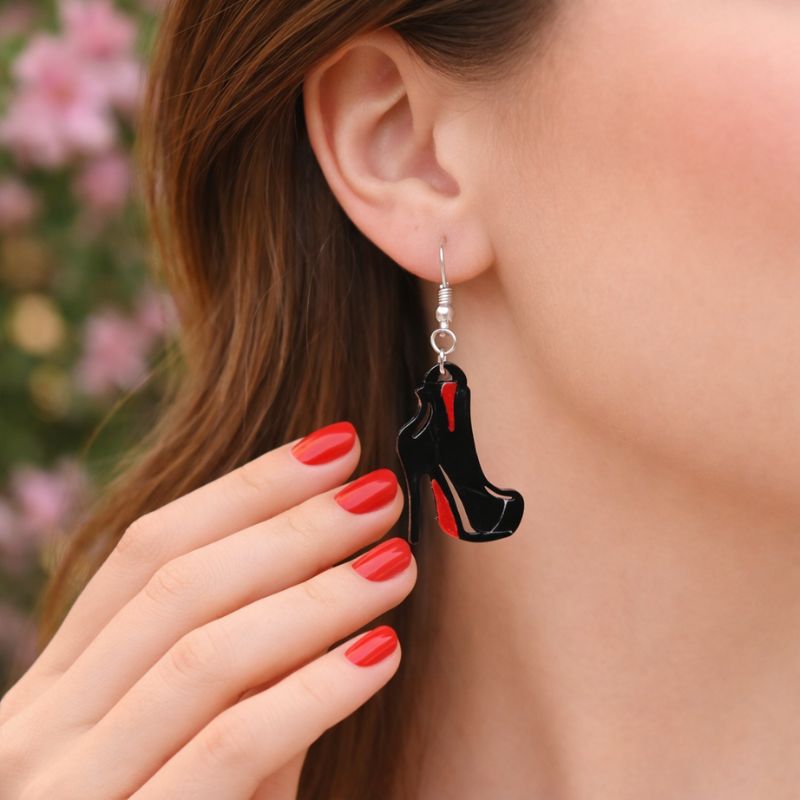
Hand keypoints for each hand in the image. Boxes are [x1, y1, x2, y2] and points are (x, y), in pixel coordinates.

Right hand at [0, 421, 414, 798]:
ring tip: (396, 560)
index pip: (149, 549)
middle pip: (177, 583)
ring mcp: (67, 793)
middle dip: (290, 524)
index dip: (248, 487)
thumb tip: (330, 572)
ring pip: (202, 651)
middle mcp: (38, 730)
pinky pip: (228, 746)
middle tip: (380, 489)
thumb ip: (236, 674)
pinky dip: (309, 690)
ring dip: (314, 594)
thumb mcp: (186, 748)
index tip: (334, 447)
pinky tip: (378, 654)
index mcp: (55, 689)